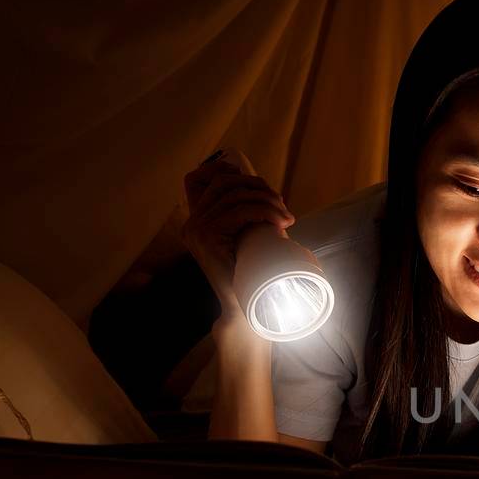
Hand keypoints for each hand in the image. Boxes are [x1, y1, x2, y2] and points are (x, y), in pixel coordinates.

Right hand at [180, 149, 294, 316]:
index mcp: (197, 221)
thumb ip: (247, 217)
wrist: (245, 307)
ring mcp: (196, 229)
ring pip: (236, 196)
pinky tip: (280, 222)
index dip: (229, 171)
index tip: (260, 183)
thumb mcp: (247, 237)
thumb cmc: (252, 274)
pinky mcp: (206, 236)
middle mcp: (191, 222)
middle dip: (258, 187)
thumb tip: (269, 192)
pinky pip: (240, 211)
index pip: (204, 179)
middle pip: (225, 183)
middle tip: (282, 204)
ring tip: (286, 218)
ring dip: (268, 201)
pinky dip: (265, 212)